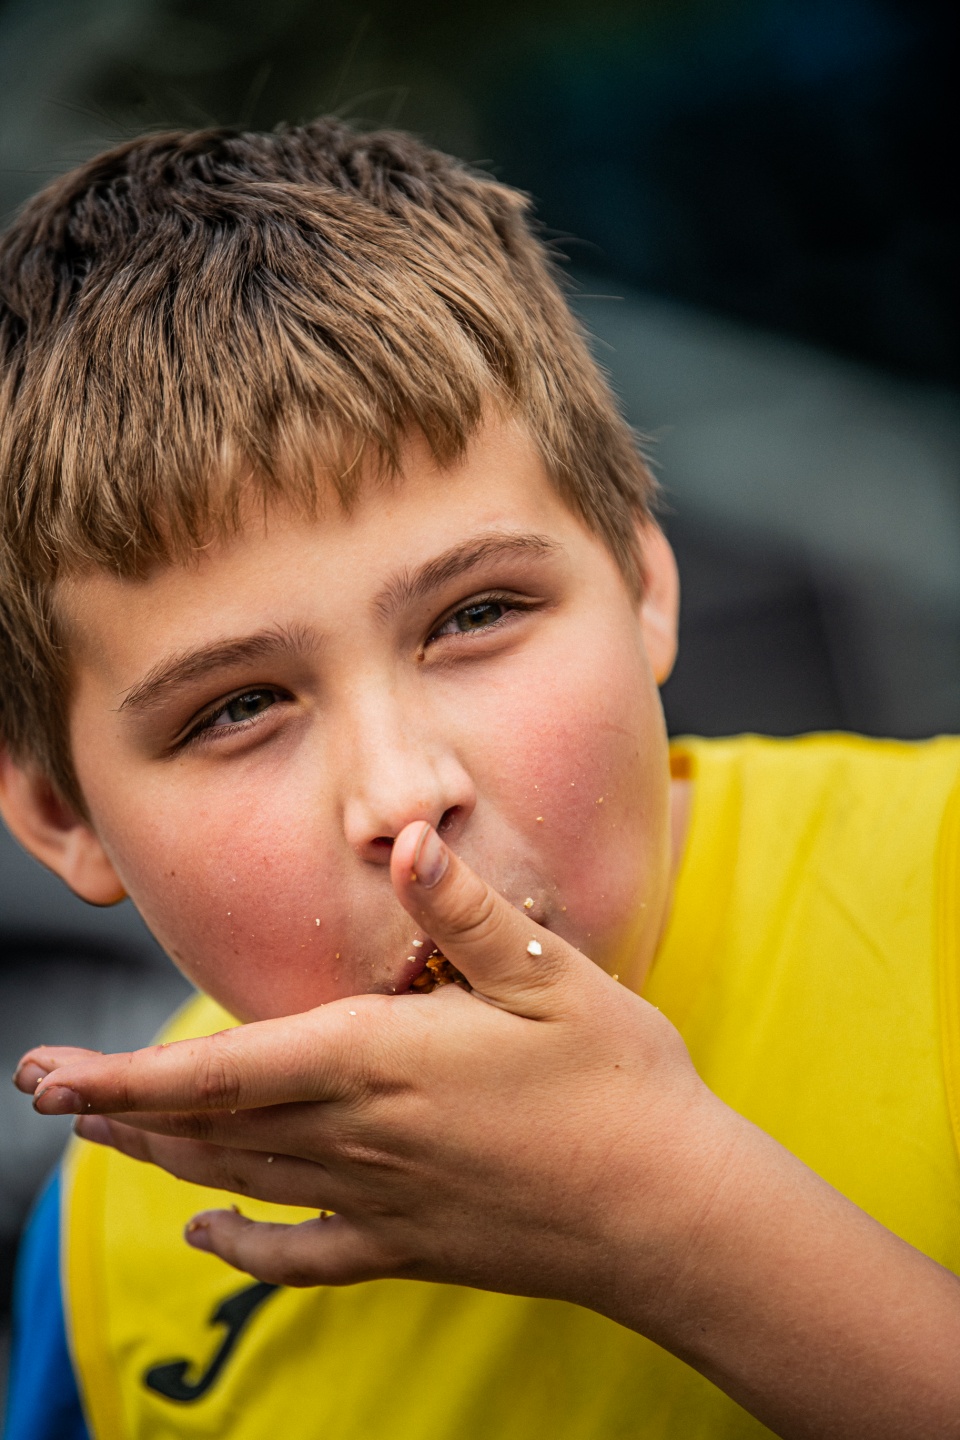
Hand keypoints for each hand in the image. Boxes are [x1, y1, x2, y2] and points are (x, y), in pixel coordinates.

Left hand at [15, 820, 728, 1315]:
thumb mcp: (549, 973)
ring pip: (244, 1180)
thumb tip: (404, 836)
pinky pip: (307, 1253)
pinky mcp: (413, 1244)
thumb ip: (464, 908)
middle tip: (47, 1093)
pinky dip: (246, 1248)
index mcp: (381, 1062)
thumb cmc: (618, 1080)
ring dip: (165, 1157)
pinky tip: (209, 1238)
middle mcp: (362, 1136)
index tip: (51, 1076)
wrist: (673, 1211)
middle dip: (119, 1108)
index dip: (126, 1073)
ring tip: (105, 1137)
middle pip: (211, 1127)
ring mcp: (383, 1199)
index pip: (221, 1070)